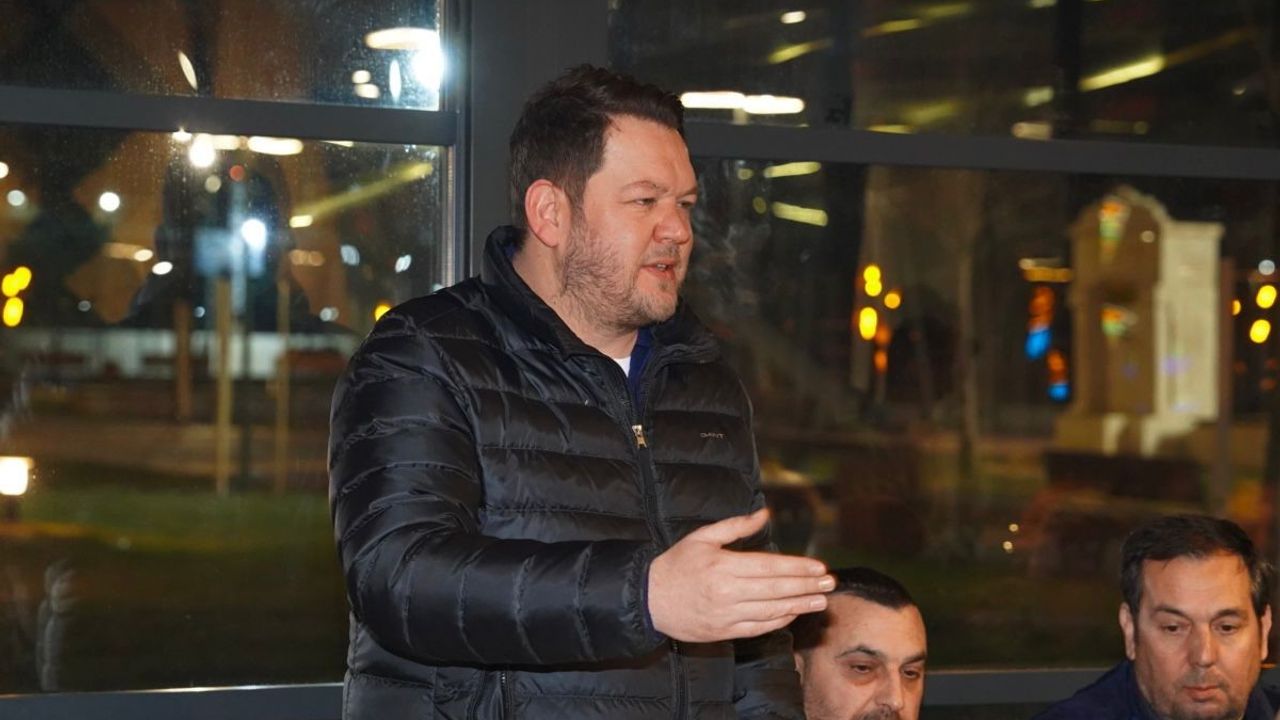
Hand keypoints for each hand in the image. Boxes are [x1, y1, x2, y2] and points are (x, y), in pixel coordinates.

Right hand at [647, 508, 832, 642]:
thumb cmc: (676, 564)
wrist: (649, 600)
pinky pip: (758, 628)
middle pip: (775, 589)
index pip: (769, 567)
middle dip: (806, 586)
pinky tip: (794, 613)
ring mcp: (726, 615)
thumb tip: (764, 514)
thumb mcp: (702, 538)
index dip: (797, 567)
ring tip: (820, 601)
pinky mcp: (723, 631)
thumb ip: (735, 526)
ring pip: (771, 611)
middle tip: (829, 583)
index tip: (819, 567)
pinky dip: (778, 621)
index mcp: (723, 566)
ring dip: (799, 605)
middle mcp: (727, 592)